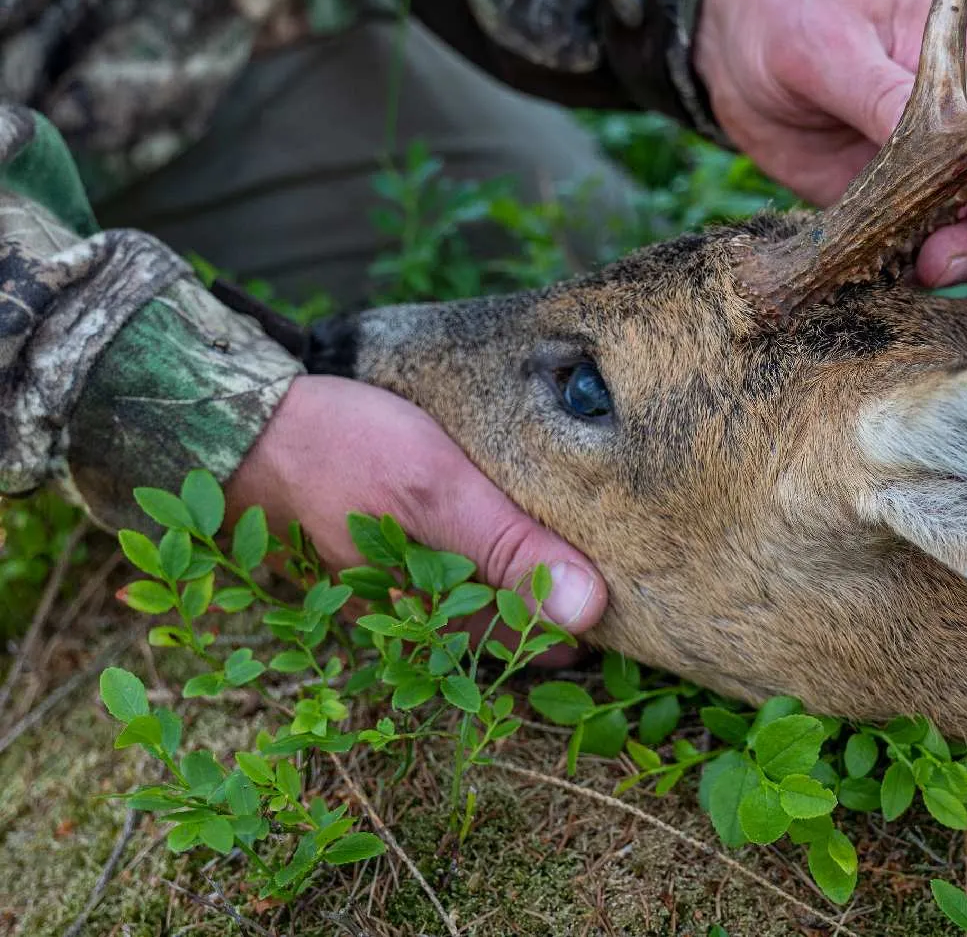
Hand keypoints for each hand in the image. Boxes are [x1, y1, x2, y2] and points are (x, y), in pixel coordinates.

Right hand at [226, 375, 605, 636]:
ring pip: (461, 604)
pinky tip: (477, 539)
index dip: (576, 627)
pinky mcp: (362, 555)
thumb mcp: (439, 491)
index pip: (527, 642)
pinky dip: (465, 566)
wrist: (242, 427)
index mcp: (429, 612)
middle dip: (542, 616)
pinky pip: (428, 575)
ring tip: (552, 567)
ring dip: (505, 592)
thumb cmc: (342, 452)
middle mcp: (404, 614)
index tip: (621, 608)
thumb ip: (511, 549)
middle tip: (599, 593)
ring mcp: (379, 586)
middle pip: (494, 629)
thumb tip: (592, 611)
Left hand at [694, 0, 966, 287]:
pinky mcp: (885, 197)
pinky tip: (895, 274)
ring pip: (965, 222)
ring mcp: (926, 162)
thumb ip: (881, 93)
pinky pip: (910, 239)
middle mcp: (962, 116)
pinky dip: (910, 263)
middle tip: (949, 257)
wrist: (731, 47)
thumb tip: (940, 136)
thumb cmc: (790, 15)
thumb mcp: (830, 45)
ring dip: (958, 255)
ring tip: (927, 268)